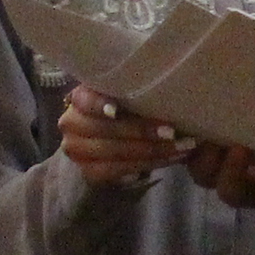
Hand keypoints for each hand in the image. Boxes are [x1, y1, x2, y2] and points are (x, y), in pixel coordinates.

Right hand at [58, 85, 192, 188]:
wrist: (108, 139)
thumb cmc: (126, 108)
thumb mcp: (125, 93)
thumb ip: (133, 89)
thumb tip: (169, 83)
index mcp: (79, 98)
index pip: (85, 101)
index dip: (99, 106)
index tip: (116, 112)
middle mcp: (71, 124)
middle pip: (107, 130)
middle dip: (143, 132)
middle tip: (173, 132)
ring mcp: (77, 151)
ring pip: (116, 153)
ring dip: (153, 152)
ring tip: (182, 148)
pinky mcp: (89, 172)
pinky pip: (119, 171)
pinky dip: (147, 166)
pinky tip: (169, 160)